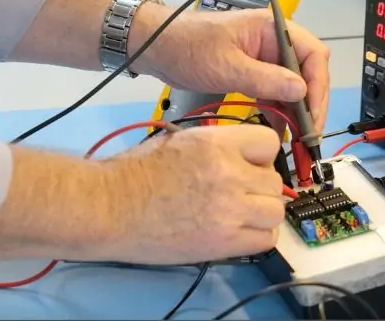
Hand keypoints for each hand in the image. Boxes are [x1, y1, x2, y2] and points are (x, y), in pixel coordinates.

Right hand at [102, 124, 284, 264]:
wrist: (108, 208)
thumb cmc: (136, 171)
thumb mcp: (181, 141)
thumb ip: (218, 146)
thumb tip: (242, 157)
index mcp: (217, 144)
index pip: (270, 143)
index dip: (261, 155)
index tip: (249, 164)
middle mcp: (230, 174)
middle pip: (274, 181)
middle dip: (259, 186)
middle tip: (238, 192)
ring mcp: (230, 210)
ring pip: (276, 211)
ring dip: (262, 213)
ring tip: (240, 214)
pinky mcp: (224, 243)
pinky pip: (267, 240)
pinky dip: (257, 236)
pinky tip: (238, 232)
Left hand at [147, 8, 329, 131]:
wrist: (157, 48)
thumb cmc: (188, 49)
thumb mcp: (227, 67)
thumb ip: (266, 80)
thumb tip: (302, 91)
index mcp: (272, 28)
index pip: (313, 54)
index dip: (318, 85)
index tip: (313, 114)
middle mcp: (275, 40)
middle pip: (308, 71)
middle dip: (310, 102)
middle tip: (308, 132)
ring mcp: (266, 57)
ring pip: (294, 85)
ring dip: (297, 111)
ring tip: (297, 138)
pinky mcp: (255, 71)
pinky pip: (276, 92)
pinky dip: (280, 111)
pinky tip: (280, 131)